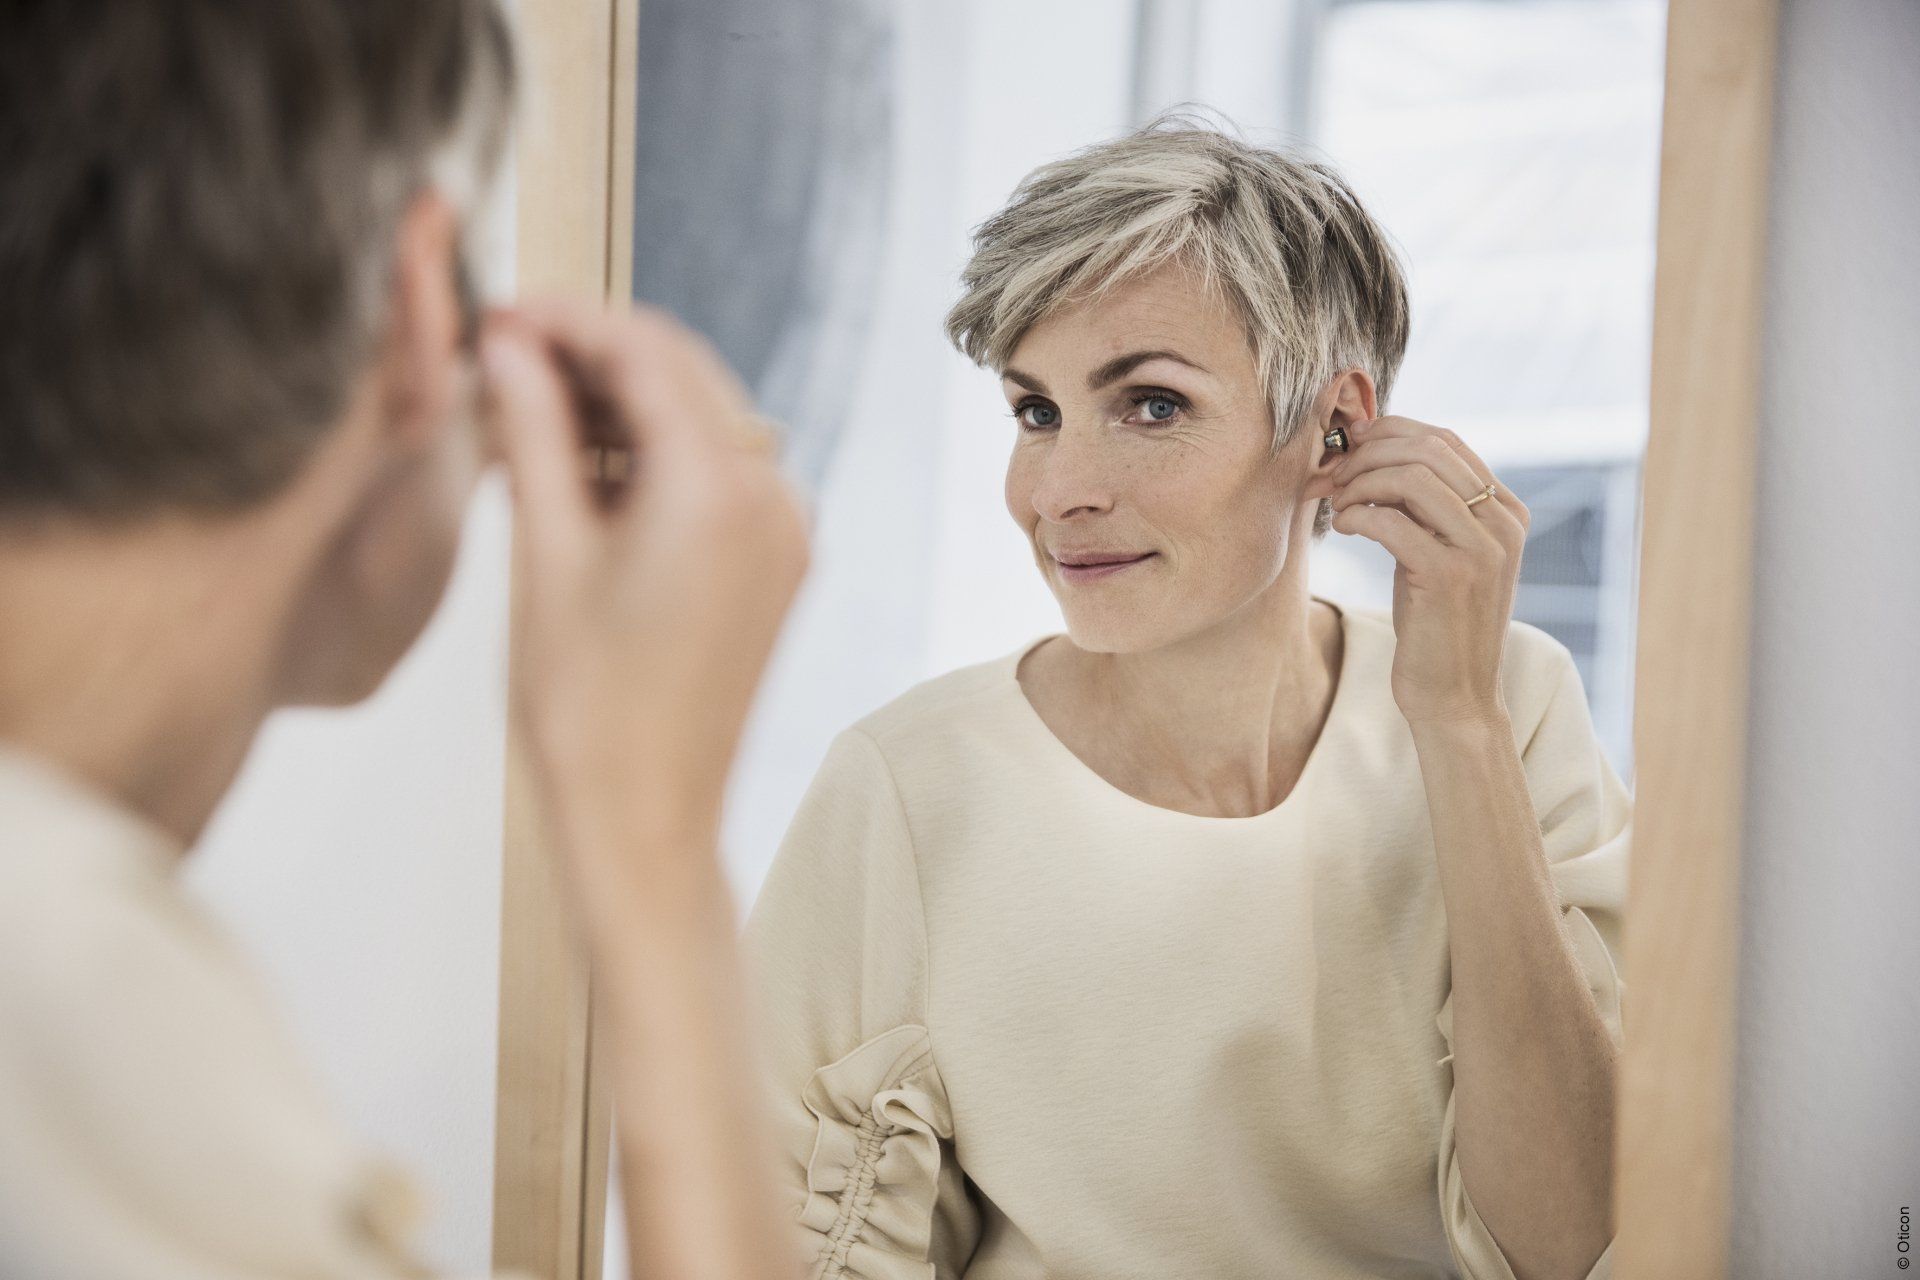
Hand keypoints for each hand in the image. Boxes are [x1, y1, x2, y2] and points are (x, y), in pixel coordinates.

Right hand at [481, 300, 809, 852]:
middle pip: (681, 373)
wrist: (647, 820)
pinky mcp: (778, 562)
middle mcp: (774, 498)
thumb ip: (533, 432)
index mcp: (720, 490)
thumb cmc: (586, 710)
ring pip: (700, 419)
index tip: (500, 313)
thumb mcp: (544, 555)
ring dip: (621, 403)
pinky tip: (581, 466)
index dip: (566, 319)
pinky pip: (717, 473)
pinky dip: (653, 455)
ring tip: (526, 415)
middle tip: (503, 355)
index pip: (645, 349)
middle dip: (592, 353)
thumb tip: (509, 347)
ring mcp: (786, 531)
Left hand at [1313, 415, 1528, 727]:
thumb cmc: (1435, 622)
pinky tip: (1342, 527)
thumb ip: (1421, 506)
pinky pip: (1391, 521)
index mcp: (1505, 510)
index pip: (1444, 440)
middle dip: (1368, 454)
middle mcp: (1502, 523)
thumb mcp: (1435, 551)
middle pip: (1427, 449)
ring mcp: (1481, 548)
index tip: (1348, 448)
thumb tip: (1368, 452)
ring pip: (1410, 477)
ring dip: (1359, 482)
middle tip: (1333, 475)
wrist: (1455, 694)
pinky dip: (1356, 515)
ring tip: (1336, 503)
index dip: (1388, 433)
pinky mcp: (1450, 576)